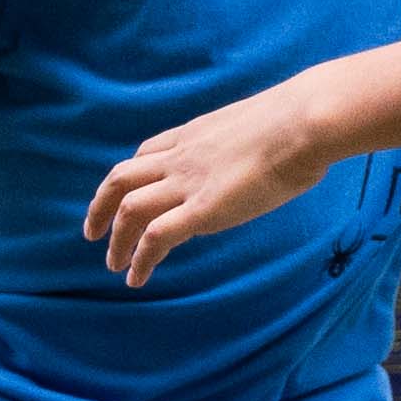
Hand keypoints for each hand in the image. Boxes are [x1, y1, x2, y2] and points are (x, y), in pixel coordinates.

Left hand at [85, 85, 330, 288]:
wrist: (307, 122)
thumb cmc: (303, 121)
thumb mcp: (264, 126)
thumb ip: (251, 143)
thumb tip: (272, 155)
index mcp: (196, 133)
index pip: (148, 152)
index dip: (132, 176)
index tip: (128, 193)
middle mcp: (182, 156)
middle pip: (121, 178)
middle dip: (101, 205)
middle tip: (93, 231)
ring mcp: (188, 182)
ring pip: (129, 209)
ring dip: (116, 239)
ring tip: (113, 264)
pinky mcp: (202, 210)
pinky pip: (155, 237)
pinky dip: (139, 259)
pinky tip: (136, 278)